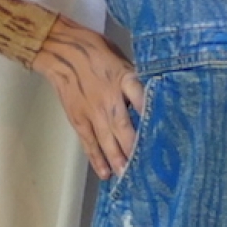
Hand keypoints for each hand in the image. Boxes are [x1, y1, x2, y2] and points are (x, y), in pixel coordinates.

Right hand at [31, 16, 145, 179]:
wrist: (60, 49)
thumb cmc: (95, 50)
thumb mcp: (121, 57)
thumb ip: (134, 80)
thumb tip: (151, 97)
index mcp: (124, 78)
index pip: (142, 99)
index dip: (152, 116)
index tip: (165, 134)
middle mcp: (109, 98)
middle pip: (125, 127)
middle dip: (135, 149)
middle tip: (146, 169)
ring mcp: (92, 110)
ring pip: (107, 139)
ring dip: (118, 159)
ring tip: (128, 177)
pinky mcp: (78, 118)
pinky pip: (89, 142)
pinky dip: (96, 158)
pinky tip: (105, 173)